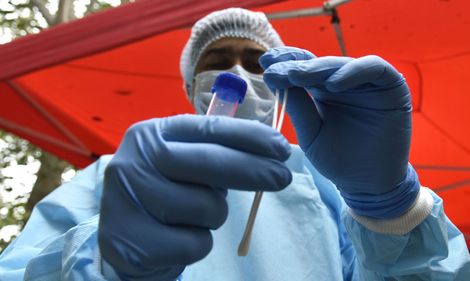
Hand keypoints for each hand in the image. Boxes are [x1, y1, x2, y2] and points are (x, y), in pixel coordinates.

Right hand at [98, 115, 291, 279]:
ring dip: (214, 215)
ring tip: (195, 217)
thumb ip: (214, 152)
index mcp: (150, 134)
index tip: (282, 147)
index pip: (209, 128)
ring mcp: (126, 201)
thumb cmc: (165, 196)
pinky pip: (194, 243)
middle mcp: (133, 161)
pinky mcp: (130, 242)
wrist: (123, 243)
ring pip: (206, 207)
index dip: (250, 137)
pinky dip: (198, 243)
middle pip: (209, 162)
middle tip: (282, 178)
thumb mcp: (182, 165)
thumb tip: (270, 150)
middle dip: (253, 170)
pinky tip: (179, 238)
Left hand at [260, 47, 418, 217]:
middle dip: (296, 65)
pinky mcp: (391, 86)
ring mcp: (368, 83)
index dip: (286, 62)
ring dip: (319, 68)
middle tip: (276, 70)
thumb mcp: (310, 132)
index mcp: (324, 90)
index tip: (265, 63)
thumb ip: (297, 106)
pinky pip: (374, 69)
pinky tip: (333, 85)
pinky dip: (353, 72)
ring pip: (343, 63)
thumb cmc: (338, 159)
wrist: (367, 184)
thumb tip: (272, 76)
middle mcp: (345, 82)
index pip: (304, 67)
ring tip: (297, 76)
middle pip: (320, 63)